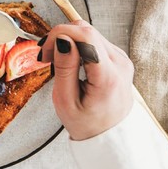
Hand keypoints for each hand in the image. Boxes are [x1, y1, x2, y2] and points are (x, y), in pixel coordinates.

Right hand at [39, 21, 133, 140]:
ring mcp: (121, 59)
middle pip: (87, 30)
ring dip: (69, 39)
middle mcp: (120, 64)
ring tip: (57, 60)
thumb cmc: (86, 124)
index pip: (86, 36)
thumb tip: (62, 38)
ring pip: (89, 32)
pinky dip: (77, 44)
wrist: (109, 138)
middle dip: (61, 35)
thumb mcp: (66, 102)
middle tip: (47, 56)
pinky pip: (94, 40)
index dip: (60, 34)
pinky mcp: (119, 58)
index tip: (45, 50)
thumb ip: (64, 68)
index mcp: (109, 77)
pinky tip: (70, 60)